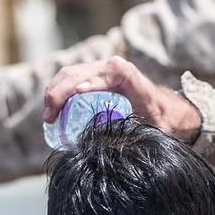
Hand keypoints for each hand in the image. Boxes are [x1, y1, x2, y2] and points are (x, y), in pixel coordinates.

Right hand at [43, 56, 199, 139]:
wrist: (166, 108)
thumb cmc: (163, 118)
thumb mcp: (159, 130)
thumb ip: (144, 136)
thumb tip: (120, 147)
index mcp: (131, 76)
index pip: (111, 73)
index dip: (93, 81)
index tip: (78, 93)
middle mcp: (113, 67)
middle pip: (80, 72)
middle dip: (60, 92)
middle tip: (49, 117)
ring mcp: (99, 69)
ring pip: (69, 74)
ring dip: (54, 92)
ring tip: (48, 117)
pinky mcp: (91, 76)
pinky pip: (69, 79)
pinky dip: (57, 92)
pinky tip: (51, 109)